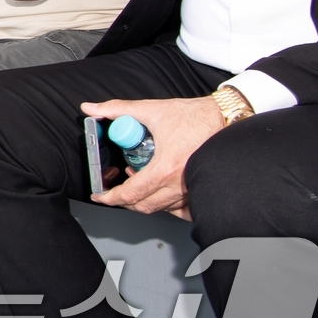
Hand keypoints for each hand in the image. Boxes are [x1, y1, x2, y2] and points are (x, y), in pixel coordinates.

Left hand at [81, 96, 223, 219]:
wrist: (227, 117)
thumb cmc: (195, 116)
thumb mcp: (152, 110)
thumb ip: (118, 109)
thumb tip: (91, 108)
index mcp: (166, 168)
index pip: (131, 193)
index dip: (110, 197)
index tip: (100, 196)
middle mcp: (181, 184)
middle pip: (144, 206)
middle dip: (124, 201)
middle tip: (113, 190)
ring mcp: (193, 189)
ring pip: (162, 208)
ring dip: (144, 199)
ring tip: (136, 181)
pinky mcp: (203, 188)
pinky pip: (182, 209)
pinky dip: (166, 204)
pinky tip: (159, 190)